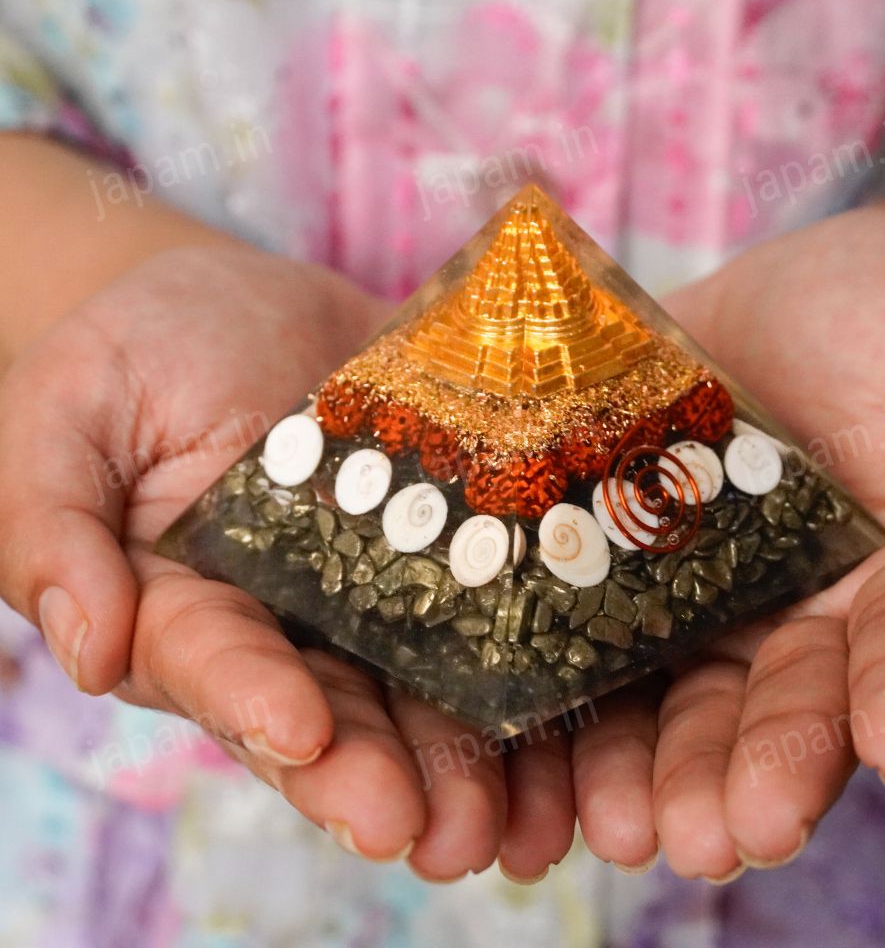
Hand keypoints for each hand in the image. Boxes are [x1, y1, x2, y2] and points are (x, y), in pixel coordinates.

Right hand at [0, 247, 575, 880]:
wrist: (244, 297)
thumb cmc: (135, 347)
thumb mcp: (64, 413)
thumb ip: (52, 526)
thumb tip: (83, 649)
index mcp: (189, 605)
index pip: (215, 665)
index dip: (256, 701)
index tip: (302, 732)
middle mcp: (291, 617)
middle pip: (336, 707)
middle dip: (381, 771)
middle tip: (436, 833)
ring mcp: (379, 580)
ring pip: (425, 679)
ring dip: (471, 753)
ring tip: (522, 821)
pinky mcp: (449, 535)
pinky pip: (494, 596)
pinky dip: (535, 654)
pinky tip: (585, 702)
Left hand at [568, 207, 884, 879]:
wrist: (786, 298)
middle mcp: (814, 608)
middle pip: (790, 698)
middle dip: (763, 766)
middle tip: (728, 834)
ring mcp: (716, 596)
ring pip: (689, 694)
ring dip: (661, 767)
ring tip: (627, 830)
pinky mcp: (630, 569)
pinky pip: (598, 636)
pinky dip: (576, 695)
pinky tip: (543, 750)